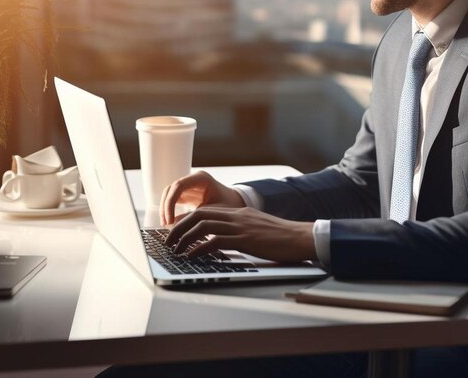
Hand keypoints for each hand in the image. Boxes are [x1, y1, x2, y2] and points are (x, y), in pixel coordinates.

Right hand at [160, 171, 245, 225]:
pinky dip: (169, 210)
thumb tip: (174, 225)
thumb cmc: (229, 205)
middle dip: (165, 206)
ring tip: (167, 225)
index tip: (170, 220)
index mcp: (202, 178)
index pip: (178, 186)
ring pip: (169, 194)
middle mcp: (193, 179)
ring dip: (165, 208)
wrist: (236, 203)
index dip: (170, 202)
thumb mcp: (214, 212)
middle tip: (166, 224)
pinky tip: (171, 223)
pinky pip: (173, 199)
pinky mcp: (187, 194)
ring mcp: (189, 185)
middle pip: (171, 189)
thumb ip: (196, 216)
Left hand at [164, 206, 316, 262]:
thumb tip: (222, 239)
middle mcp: (236, 215)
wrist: (299, 237)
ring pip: (203, 226)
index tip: (175, 231)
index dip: (186, 220)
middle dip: (179, 227)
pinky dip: (199, 249)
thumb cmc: (280, 236)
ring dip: (184, 238)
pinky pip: (215, 242)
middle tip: (168, 240)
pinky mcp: (245, 239)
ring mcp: (240, 226)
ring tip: (175, 250)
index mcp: (238, 212)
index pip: (205, 210)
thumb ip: (239, 228)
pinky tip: (191, 257)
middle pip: (199, 215)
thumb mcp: (256, 227)